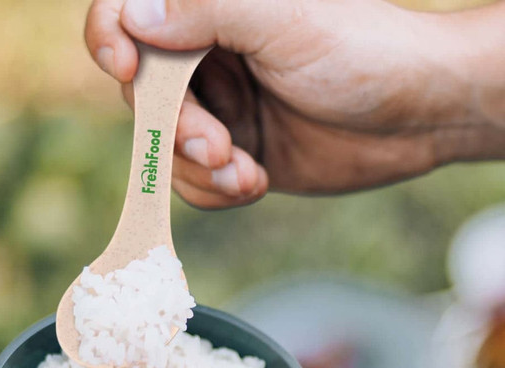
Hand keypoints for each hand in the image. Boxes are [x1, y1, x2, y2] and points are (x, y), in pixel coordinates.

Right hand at [85, 0, 504, 206]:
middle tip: (218, 149)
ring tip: (244, 173)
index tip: (126, 69)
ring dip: (199, 171)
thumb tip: (133, 18)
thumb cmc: (361, 50)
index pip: (129, 14)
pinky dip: (216, 191)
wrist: (415, 116)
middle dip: (176, 131)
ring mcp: (219, 110)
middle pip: (144, 96)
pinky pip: (195, 182)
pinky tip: (254, 183)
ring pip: (166, 148)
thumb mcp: (283, 19)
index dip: (111, 39)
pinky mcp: (234, 155)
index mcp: (213, 9)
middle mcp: (207, 57)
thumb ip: (206, 10)